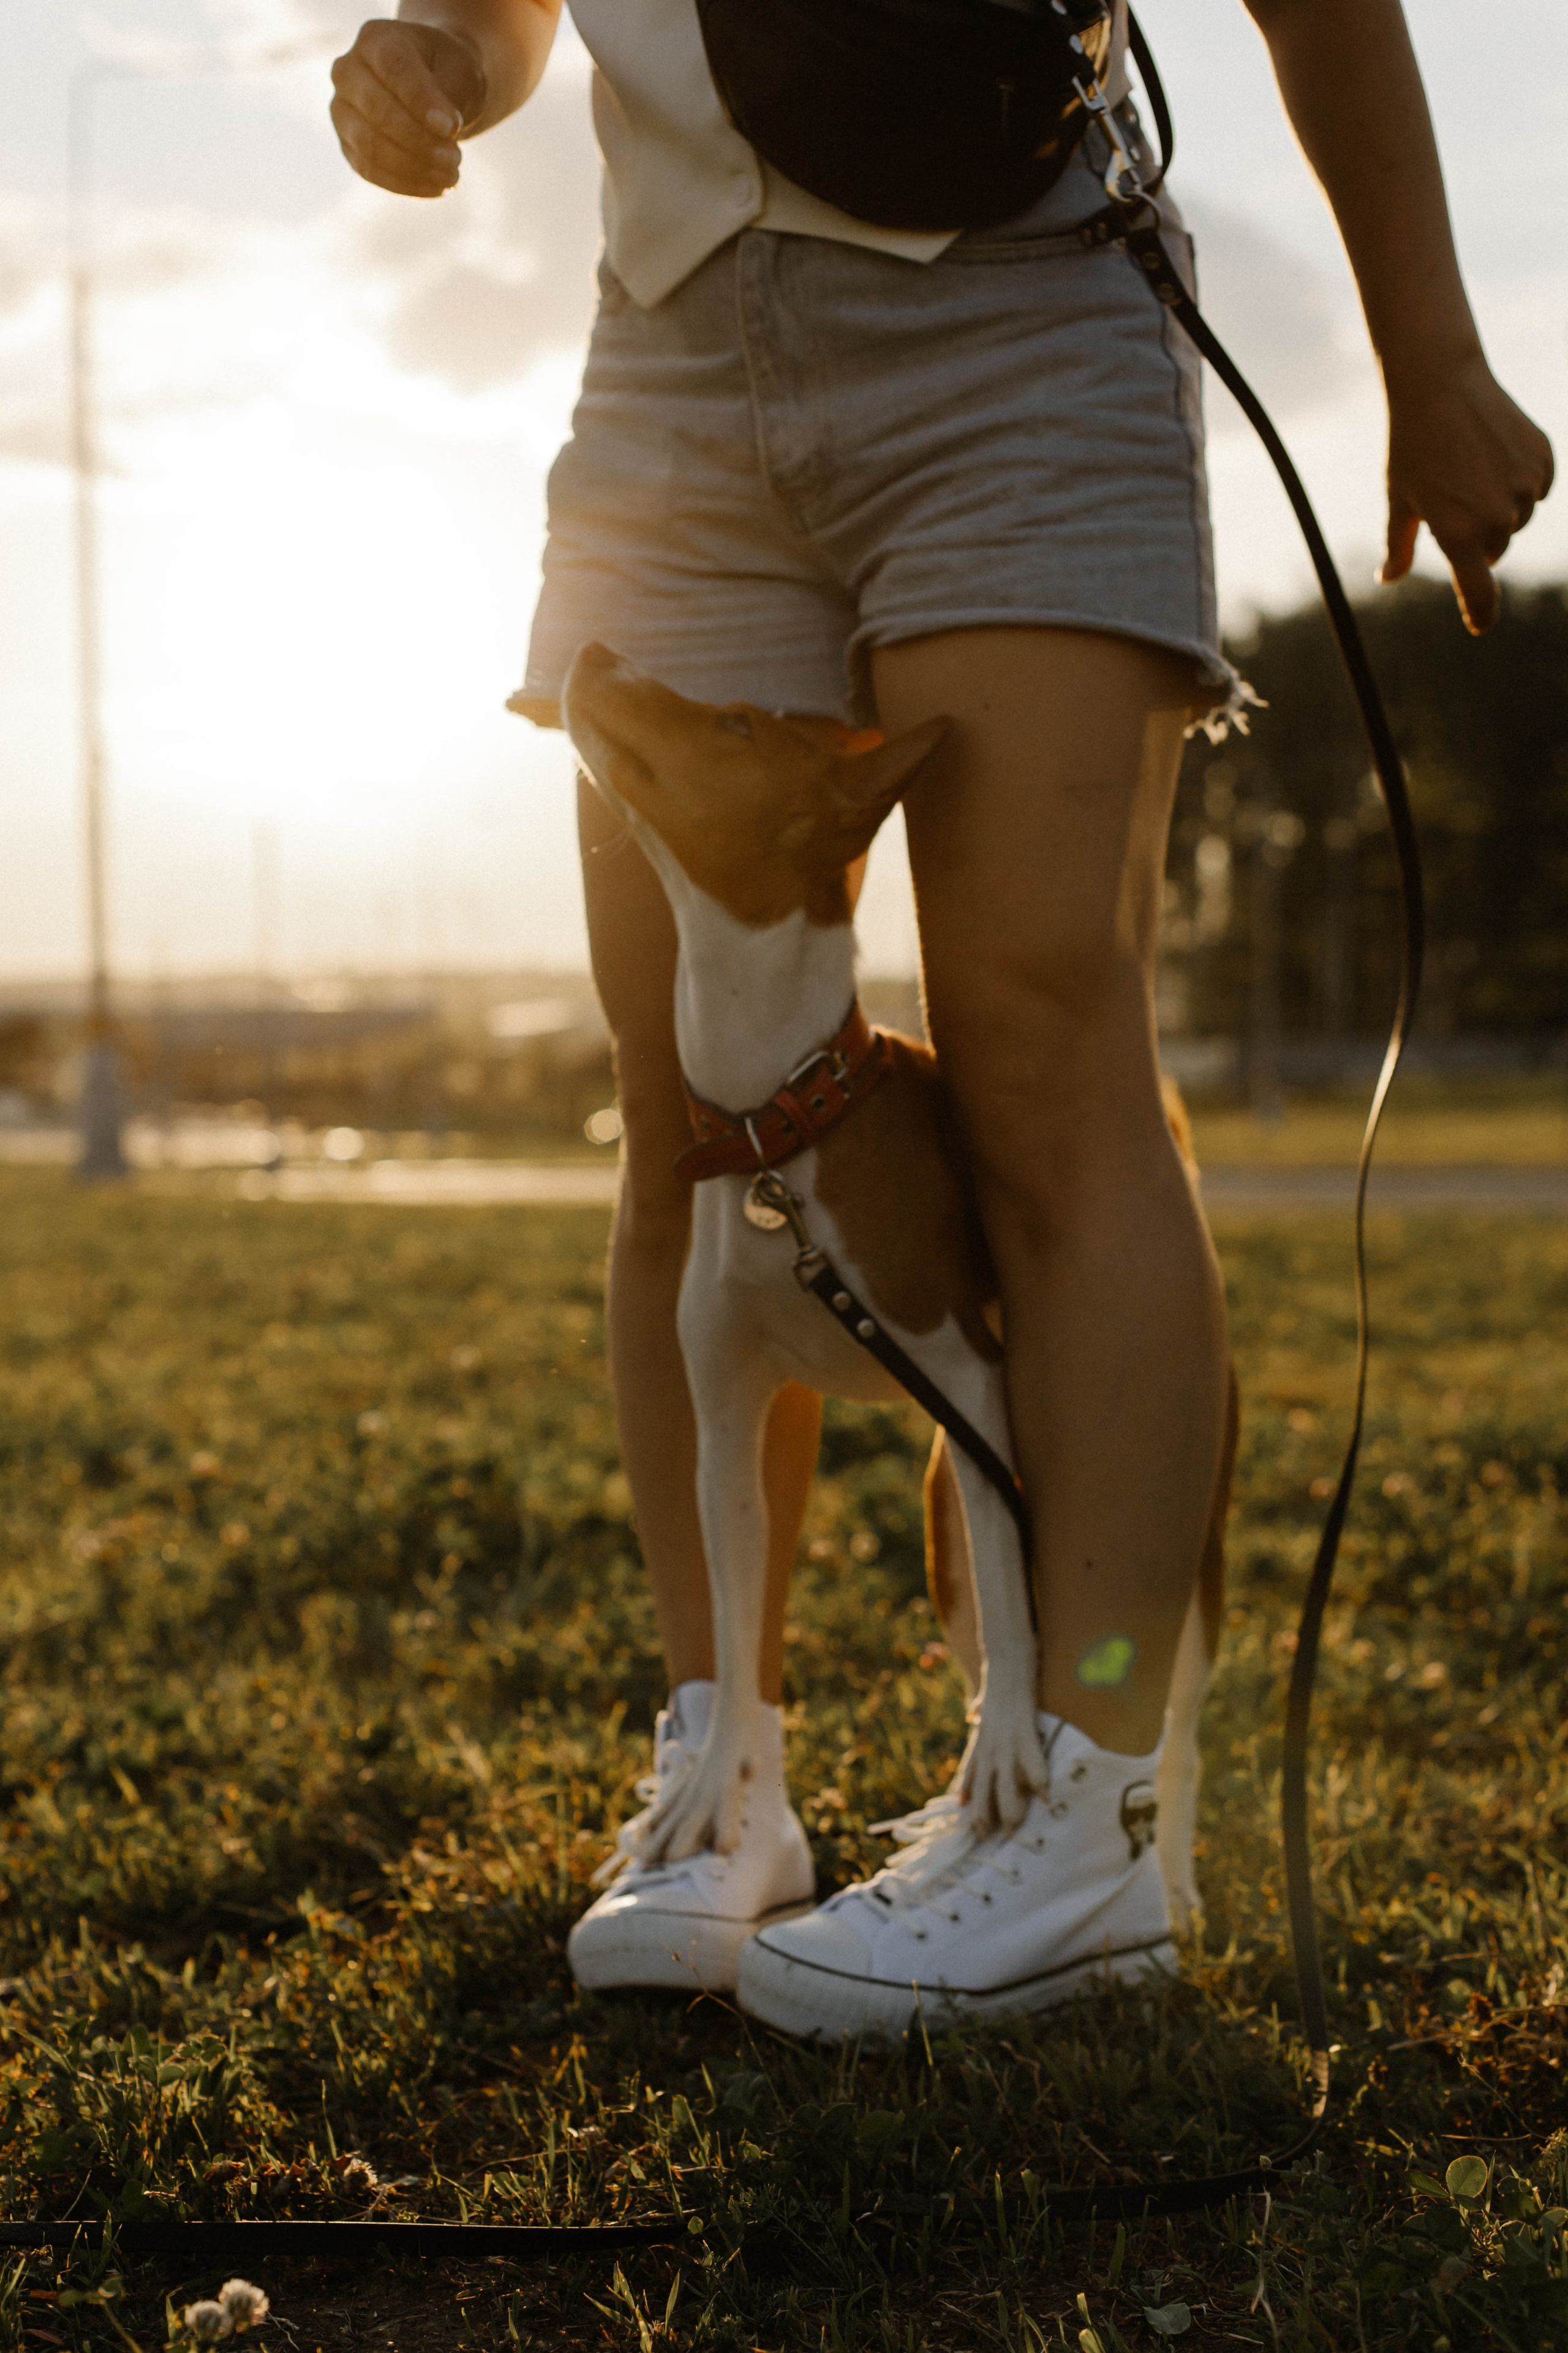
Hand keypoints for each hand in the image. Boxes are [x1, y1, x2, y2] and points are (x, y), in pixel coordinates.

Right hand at [330, 19, 486, 197]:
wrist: (432, 86)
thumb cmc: (447, 73)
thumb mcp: (459, 71)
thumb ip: (449, 94)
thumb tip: (444, 133)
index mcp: (376, 39)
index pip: (394, 69)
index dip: (421, 102)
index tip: (452, 129)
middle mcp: (348, 71)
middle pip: (377, 110)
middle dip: (419, 141)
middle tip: (456, 160)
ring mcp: (342, 110)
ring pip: (370, 145)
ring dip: (413, 167)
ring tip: (451, 177)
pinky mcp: (348, 144)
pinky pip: (370, 170)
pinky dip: (405, 183)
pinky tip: (436, 187)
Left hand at [1381, 354, 1554, 633]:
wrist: (1440, 384)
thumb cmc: (1411, 448)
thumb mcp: (1398, 501)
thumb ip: (1397, 547)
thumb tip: (1388, 579)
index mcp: (1458, 535)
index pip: (1479, 592)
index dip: (1480, 613)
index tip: (1479, 625)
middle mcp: (1497, 518)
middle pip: (1495, 551)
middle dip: (1477, 537)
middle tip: (1453, 501)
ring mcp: (1525, 488)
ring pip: (1516, 519)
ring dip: (1499, 507)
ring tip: (1471, 472)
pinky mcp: (1542, 461)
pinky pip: (1537, 488)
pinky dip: (1520, 481)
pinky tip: (1494, 457)